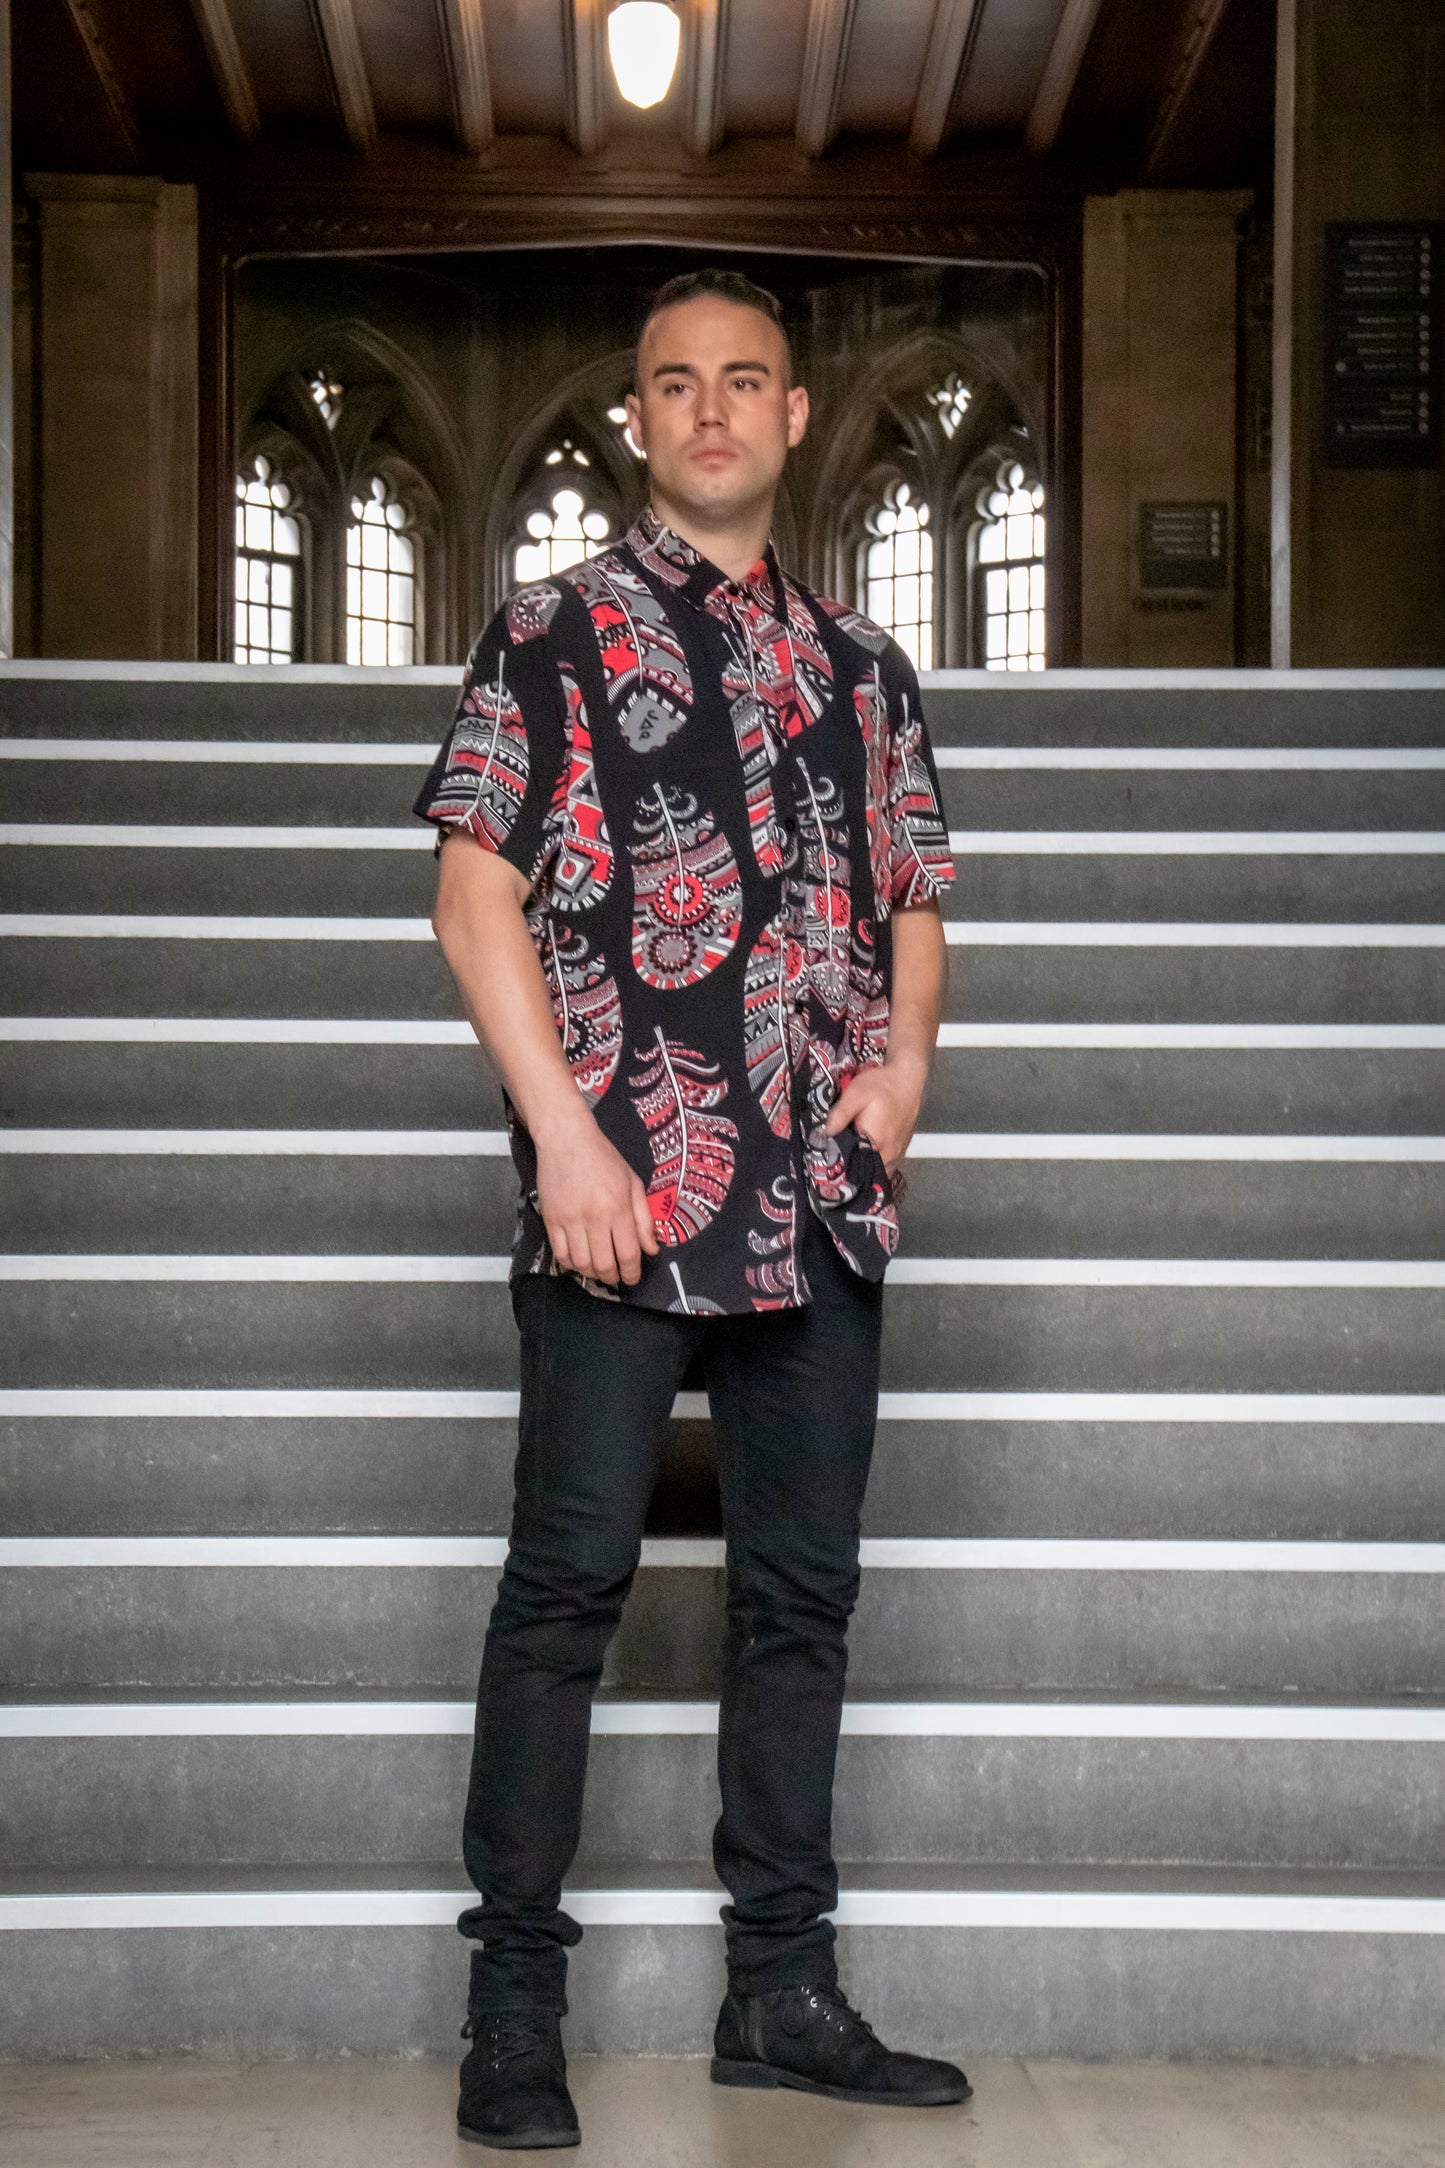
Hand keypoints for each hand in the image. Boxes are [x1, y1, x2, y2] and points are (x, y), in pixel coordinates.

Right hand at [534, 1105, 660, 1286]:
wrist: (566, 1140)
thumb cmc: (604, 1158)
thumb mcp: (633, 1183)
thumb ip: (644, 1218)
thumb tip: (651, 1249)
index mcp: (617, 1208)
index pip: (627, 1254)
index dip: (632, 1273)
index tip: (633, 1278)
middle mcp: (593, 1217)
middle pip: (604, 1264)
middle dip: (613, 1277)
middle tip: (617, 1278)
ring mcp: (569, 1220)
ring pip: (581, 1264)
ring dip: (593, 1273)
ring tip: (600, 1270)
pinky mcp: (550, 1219)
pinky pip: (561, 1254)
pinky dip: (571, 1265)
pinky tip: (580, 1261)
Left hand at [822, 1055, 927, 1178]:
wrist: (907, 1079)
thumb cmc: (881, 1086)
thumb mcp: (856, 1093)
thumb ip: (841, 1113)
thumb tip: (826, 1133)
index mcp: (876, 1142)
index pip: (854, 1168)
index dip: (839, 1170)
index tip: (825, 1168)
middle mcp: (890, 1154)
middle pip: (866, 1175)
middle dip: (850, 1173)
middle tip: (832, 1165)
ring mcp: (898, 1154)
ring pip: (877, 1173)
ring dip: (863, 1170)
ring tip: (846, 1161)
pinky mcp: (901, 1151)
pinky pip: (885, 1167)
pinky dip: (873, 1165)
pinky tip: (862, 1155)